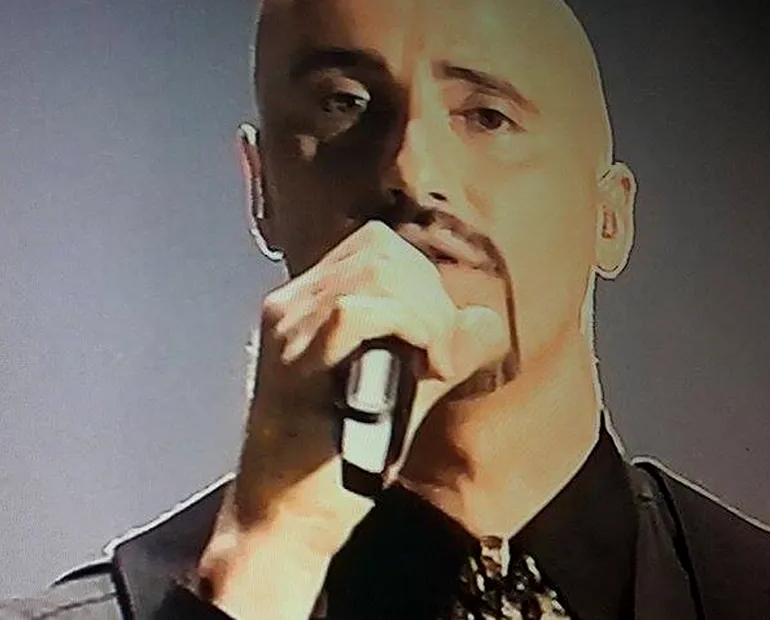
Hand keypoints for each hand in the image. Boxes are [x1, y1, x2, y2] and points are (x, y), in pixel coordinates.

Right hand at [194, 221, 507, 618]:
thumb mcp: (400, 399)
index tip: (441, 338)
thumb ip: (437, 355)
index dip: (424, 279)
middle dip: (432, 296)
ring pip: (374, 271)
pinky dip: (408, 329)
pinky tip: (424, 368)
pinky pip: (356, 313)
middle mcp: (291, 306)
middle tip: (440, 358)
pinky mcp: (291, 360)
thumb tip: (484, 322)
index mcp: (310, 306)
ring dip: (425, 314)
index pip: (377, 247)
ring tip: (432, 366)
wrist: (285, 522)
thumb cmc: (334, 468)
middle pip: (382, 250)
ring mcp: (287, 328)